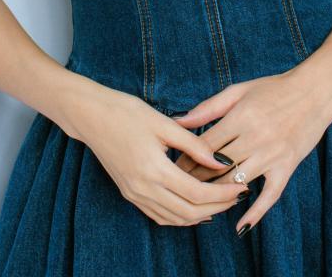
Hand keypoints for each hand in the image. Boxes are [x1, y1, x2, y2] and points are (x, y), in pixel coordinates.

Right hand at [71, 83, 250, 226]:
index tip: (240, 187)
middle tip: (237, 195)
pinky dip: (180, 216)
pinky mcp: (129, 193)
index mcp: (154, 169)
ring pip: (175, 218)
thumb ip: (193, 144)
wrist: (91, 116)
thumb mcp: (163, 123)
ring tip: (221, 201)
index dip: (222, 194)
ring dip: (201, 215)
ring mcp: (135, 194)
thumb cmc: (126, 112)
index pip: (197, 193)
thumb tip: (220, 160)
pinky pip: (160, 215)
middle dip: (217, 207)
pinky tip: (194, 207)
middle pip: (189, 212)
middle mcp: (144, 188)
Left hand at [171, 68, 331, 233]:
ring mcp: (273, 155)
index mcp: (241, 117)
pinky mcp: (287, 167)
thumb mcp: (238, 91)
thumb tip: (178, 121)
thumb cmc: (273, 88)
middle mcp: (256, 138)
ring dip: (216, 193)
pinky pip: (270, 195)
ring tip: (198, 201)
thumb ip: (207, 108)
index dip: (186, 158)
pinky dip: (255, 212)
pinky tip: (240, 226)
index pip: (206, 146)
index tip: (172, 166)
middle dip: (195, 178)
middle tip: (178, 186)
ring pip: (237, 182)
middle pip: (217, 166)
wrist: (314, 91)